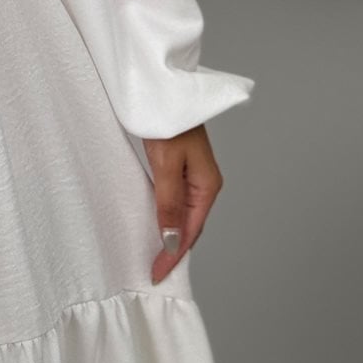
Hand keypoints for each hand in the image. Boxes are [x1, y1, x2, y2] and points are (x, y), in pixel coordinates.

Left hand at [143, 122, 222, 282]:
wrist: (165, 88)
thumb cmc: (168, 121)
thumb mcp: (166, 164)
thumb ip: (169, 203)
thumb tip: (172, 241)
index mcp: (208, 185)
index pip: (191, 231)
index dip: (174, 256)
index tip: (157, 274)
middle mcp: (205, 183)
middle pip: (191, 227)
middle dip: (174, 251)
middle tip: (155, 273)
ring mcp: (195, 176)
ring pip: (184, 215)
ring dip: (172, 237)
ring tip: (157, 258)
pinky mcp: (182, 167)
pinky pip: (177, 201)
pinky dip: (168, 218)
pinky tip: (159, 226)